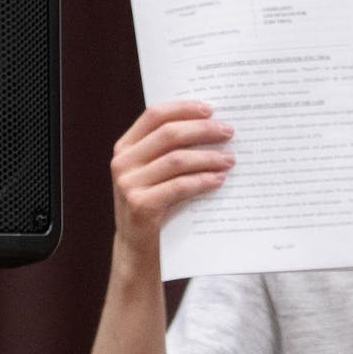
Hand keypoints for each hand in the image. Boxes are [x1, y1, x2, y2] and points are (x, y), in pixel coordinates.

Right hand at [109, 100, 234, 255]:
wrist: (139, 245)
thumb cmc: (156, 202)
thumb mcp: (155, 171)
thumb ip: (170, 149)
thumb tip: (213, 125)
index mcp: (126, 146)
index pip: (154, 115)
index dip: (183, 108)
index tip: (210, 109)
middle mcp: (123, 162)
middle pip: (169, 134)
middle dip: (203, 130)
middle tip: (228, 132)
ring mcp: (128, 184)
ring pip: (177, 160)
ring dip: (208, 158)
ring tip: (229, 159)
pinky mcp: (140, 205)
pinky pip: (179, 186)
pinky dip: (203, 181)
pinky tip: (219, 180)